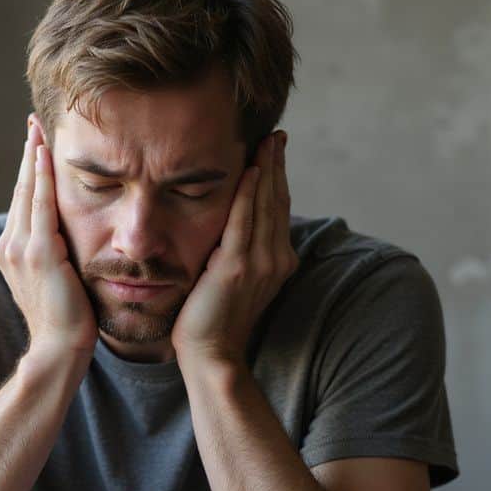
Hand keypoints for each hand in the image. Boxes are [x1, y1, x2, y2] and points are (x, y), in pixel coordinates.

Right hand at [0, 118, 97, 356]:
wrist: (59, 347)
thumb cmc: (66, 317)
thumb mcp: (57, 277)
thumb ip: (55, 251)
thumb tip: (68, 233)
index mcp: (11, 250)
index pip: (22, 200)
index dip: (28, 169)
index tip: (35, 142)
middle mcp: (9, 246)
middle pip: (20, 188)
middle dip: (28, 153)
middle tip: (33, 122)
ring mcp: (20, 249)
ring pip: (27, 191)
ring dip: (33, 157)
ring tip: (39, 129)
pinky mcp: (39, 254)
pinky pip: (40, 206)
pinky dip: (41, 178)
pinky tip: (45, 154)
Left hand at [171, 132, 297, 366]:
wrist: (211, 355)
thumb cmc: (213, 319)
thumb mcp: (232, 277)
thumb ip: (237, 250)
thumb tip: (230, 224)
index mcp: (277, 260)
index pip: (279, 208)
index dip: (278, 176)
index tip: (275, 148)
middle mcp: (276, 259)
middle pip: (278, 201)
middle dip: (277, 165)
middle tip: (276, 135)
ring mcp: (260, 264)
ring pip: (266, 206)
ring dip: (268, 170)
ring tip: (267, 142)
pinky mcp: (236, 267)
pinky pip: (244, 222)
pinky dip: (249, 194)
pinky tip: (250, 170)